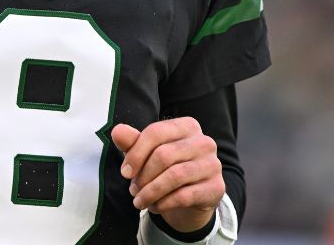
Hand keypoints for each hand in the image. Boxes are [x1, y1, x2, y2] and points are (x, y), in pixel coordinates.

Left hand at [111, 118, 223, 233]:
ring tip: (139, 201)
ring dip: (151, 192)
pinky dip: (163, 203)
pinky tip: (154, 207)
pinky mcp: (216, 188)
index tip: (125, 173)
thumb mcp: (148, 153)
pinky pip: (184, 196)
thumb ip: (132, 141)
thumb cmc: (167, 167)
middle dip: (143, 176)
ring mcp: (213, 164)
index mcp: (187, 126)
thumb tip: (117, 131)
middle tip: (133, 190)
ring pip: (174, 176)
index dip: (136, 153)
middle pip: (163, 155)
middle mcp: (204, 142)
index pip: (156, 132)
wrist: (193, 196)